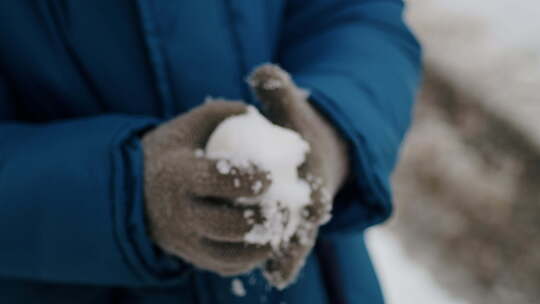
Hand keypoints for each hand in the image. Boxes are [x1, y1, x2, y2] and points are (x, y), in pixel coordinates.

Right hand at [142, 101, 272, 275]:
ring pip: (230, 255)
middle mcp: (179, 213)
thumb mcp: (188, 126)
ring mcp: (184, 241)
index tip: (269, 175)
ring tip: (281, 226)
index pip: (219, 181)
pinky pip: (226, 266)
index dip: (250, 179)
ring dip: (263, 244)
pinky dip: (250, 257)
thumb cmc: (170, 152)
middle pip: (229, 226)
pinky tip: (265, 240)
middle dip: (264, 218)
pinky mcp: (191, 257)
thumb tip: (257, 114)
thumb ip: (221, 113)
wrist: (135, 189)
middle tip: (285, 207)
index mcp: (178, 175)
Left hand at [248, 64, 349, 287]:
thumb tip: (262, 72)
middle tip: (284, 256)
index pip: (317, 189)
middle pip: (309, 223)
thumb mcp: (291, 109)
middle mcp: (315, 201)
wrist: (312, 150)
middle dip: (299, 239)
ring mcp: (304, 219)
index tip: (304, 214)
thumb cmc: (299, 129)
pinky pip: (287, 246)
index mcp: (317, 173)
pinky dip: (283, 261)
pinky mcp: (293, 229)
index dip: (312, 201)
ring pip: (298, 241)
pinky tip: (271, 276)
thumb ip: (278, 91)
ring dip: (290, 256)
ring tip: (278, 274)